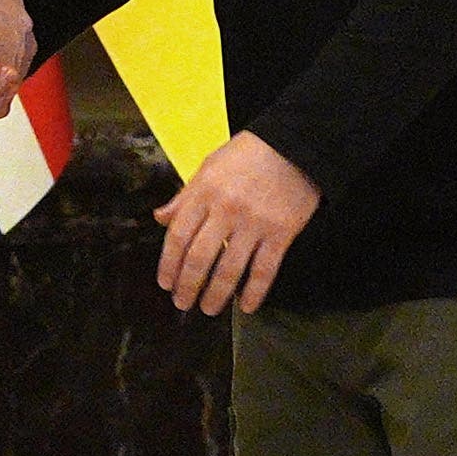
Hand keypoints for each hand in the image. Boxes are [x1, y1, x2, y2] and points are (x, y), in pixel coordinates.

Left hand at [154, 131, 320, 315]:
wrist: (296, 146)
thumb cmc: (248, 154)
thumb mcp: (209, 166)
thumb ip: (185, 195)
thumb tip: (160, 218)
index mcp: (204, 192)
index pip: (178, 236)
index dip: (168, 264)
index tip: (165, 283)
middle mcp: (226, 210)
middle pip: (199, 258)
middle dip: (187, 286)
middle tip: (182, 303)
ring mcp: (254, 224)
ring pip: (229, 269)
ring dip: (216, 295)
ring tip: (208, 309)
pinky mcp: (281, 233)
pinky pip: (264, 270)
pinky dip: (254, 292)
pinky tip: (246, 307)